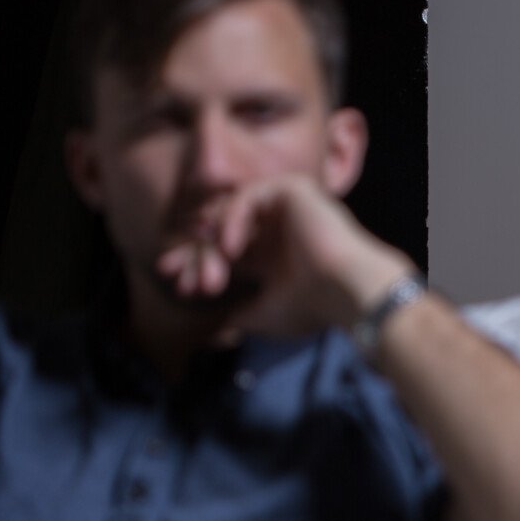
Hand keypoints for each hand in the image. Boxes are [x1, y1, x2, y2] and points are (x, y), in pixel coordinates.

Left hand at [155, 176, 413, 336]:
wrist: (348, 291)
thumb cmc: (312, 306)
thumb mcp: (264, 313)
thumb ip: (239, 313)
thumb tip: (214, 330)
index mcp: (272, 253)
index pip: (223, 251)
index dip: (196, 263)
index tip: (174, 283)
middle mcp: (276, 227)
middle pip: (219, 229)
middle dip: (192, 253)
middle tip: (171, 272)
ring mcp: (285, 206)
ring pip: (229, 213)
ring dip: (212, 243)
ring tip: (214, 274)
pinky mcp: (292, 190)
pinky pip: (248, 197)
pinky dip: (234, 220)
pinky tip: (232, 249)